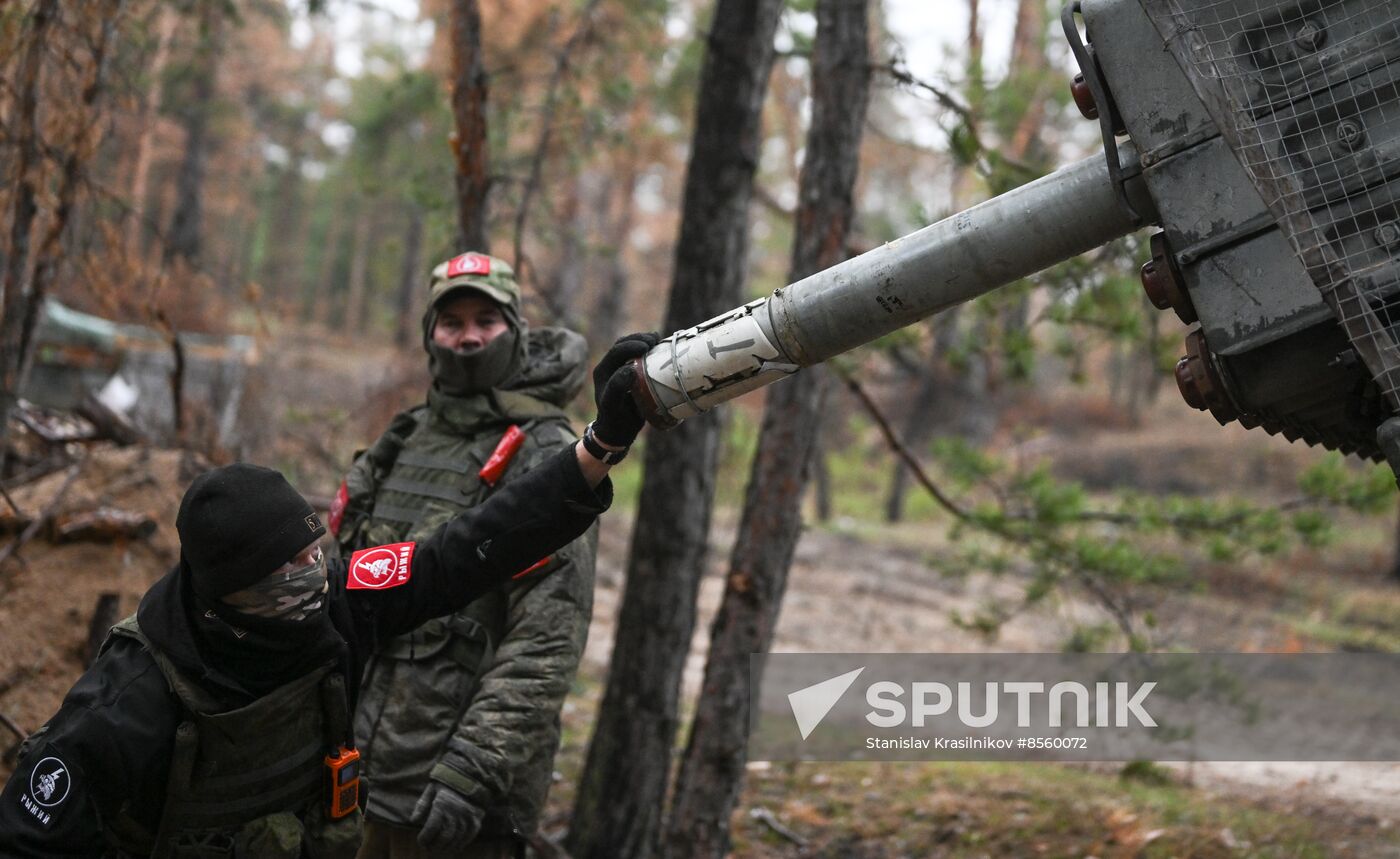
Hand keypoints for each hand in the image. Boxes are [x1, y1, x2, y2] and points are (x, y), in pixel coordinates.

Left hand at [413, 782, 483, 854]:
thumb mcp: (432, 789)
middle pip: (444, 837)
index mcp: (442, 805)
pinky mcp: (476, 819)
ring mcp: (467, 817)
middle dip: (434, 846)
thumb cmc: (448, 781)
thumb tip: (413, 821)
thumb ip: (422, 805)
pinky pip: (469, 836)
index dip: (424, 838)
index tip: (421, 841)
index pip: (431, 828)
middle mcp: (456, 813)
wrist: (471, 774)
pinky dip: (461, 844)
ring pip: (456, 839)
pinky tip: (454, 848)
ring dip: (446, 848)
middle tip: (429, 848)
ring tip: (439, 850)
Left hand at [591, 332, 659, 448]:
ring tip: (657, 340)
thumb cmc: (615, 420)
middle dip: (639, 339)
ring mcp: (620, 368)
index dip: (631, 345)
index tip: (647, 347)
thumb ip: (617, 387)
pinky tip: (660, 346)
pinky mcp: (631, 372)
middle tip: (655, 341)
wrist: (618, 431)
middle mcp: (610, 367)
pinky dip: (649, 349)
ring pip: (631, 346)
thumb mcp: (612, 405)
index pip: (616, 351)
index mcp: (603, 371)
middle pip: (624, 344)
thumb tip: (630, 369)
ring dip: (644, 341)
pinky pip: (639, 355)